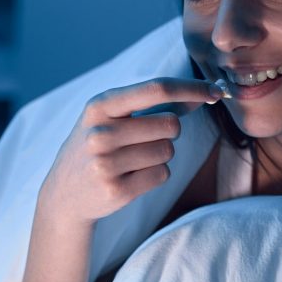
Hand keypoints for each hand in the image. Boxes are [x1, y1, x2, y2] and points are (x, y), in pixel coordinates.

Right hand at [39, 77, 223, 223]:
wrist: (65, 192)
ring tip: (132, 160)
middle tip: (145, 139)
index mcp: (100, 106)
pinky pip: (162, 174)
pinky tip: (131, 176)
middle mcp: (100, 132)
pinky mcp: (116, 190)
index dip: (191, 88)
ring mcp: (106, 163)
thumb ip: (155, 103)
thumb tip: (207, 92)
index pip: (156, 89)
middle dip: (170, 131)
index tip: (217, 91)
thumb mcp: (114, 117)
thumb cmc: (100, 145)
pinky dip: (155, 174)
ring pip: (168, 151)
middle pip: (170, 124)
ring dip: (160, 155)